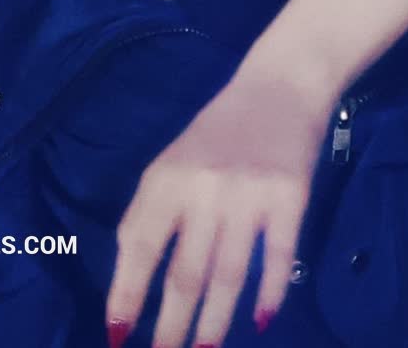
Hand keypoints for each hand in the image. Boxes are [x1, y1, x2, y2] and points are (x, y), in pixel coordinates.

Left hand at [106, 67, 332, 347]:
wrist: (282, 83)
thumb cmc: (219, 129)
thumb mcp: (173, 162)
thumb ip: (150, 213)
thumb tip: (129, 281)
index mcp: (168, 178)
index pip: (140, 246)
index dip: (127, 294)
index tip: (117, 336)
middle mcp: (205, 188)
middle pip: (185, 273)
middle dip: (171, 327)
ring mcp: (249, 194)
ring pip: (228, 274)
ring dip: (215, 322)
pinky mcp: (290, 197)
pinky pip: (278, 256)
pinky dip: (270, 291)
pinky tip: (262, 321)